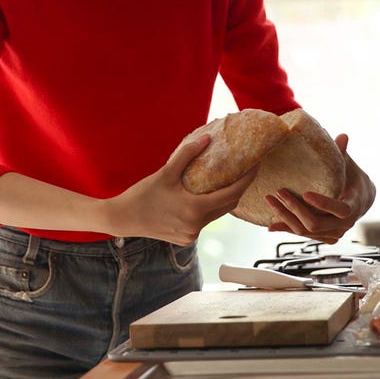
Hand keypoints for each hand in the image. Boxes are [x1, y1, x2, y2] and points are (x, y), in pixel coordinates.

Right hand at [106, 135, 257, 244]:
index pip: (231, 194)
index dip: (247, 180)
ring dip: (223, 199)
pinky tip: (206, 197)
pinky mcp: (185, 240)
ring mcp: (191, 235)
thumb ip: (187, 154)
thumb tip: (207, 138)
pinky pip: (204, 222)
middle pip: (227, 206)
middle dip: (239, 188)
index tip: (256, 166)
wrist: (123, 218)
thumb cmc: (143, 194)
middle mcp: (196, 226)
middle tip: (245, 171)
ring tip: (227, 181)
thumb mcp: (165, 172)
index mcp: (195, 209)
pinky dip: (208, 209)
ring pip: (216, 215)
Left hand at [264, 133, 375, 244]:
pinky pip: (304, 235)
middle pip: (317, 223)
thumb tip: (342, 135)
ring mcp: (334, 233)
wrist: (360, 199)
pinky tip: (271, 224)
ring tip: (270, 202)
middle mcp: (345, 224)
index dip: (323, 204)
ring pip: (307, 231)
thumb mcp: (349, 165)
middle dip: (296, 209)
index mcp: (353, 206)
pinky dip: (287, 229)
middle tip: (279, 192)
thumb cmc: (352, 177)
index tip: (306, 194)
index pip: (339, 209)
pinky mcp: (324, 237)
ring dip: (287, 218)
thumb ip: (343, 153)